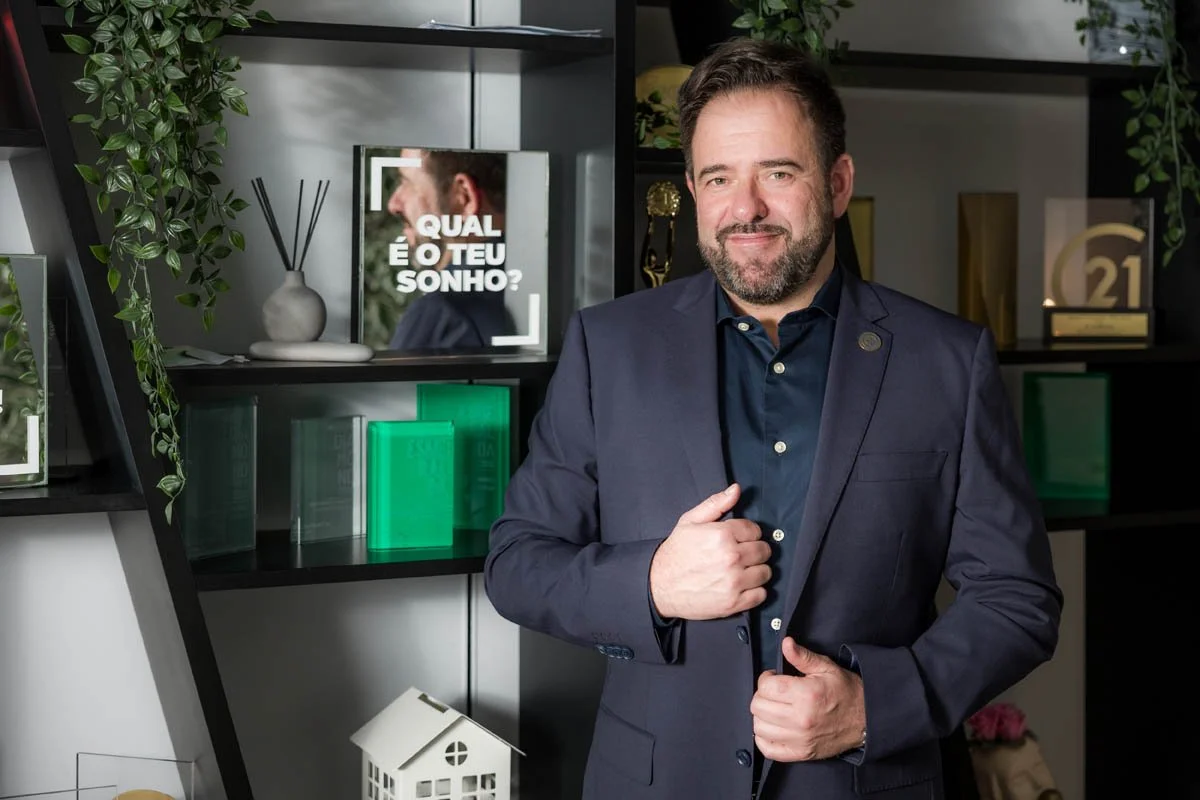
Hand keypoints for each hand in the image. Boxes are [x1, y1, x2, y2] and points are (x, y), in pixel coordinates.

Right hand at [648, 483, 770, 619]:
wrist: (659, 585)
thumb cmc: (675, 553)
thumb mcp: (690, 521)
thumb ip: (715, 504)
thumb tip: (736, 489)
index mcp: (722, 534)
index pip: (755, 530)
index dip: (748, 533)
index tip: (740, 539)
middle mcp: (731, 557)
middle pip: (764, 550)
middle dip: (755, 550)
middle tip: (741, 555)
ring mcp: (734, 581)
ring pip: (765, 572)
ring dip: (757, 571)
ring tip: (742, 570)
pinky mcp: (734, 602)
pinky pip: (761, 594)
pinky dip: (755, 591)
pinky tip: (742, 586)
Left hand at [751, 637, 865, 761]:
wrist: (866, 719)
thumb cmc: (847, 692)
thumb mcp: (827, 668)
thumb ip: (802, 656)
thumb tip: (786, 643)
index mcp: (806, 694)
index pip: (766, 687)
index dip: (766, 679)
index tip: (774, 678)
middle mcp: (800, 719)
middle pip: (758, 707)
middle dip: (763, 695)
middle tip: (775, 692)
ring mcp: (799, 739)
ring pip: (759, 727)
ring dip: (762, 716)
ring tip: (775, 709)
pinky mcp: (801, 753)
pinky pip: (768, 749)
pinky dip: (763, 738)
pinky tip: (773, 727)